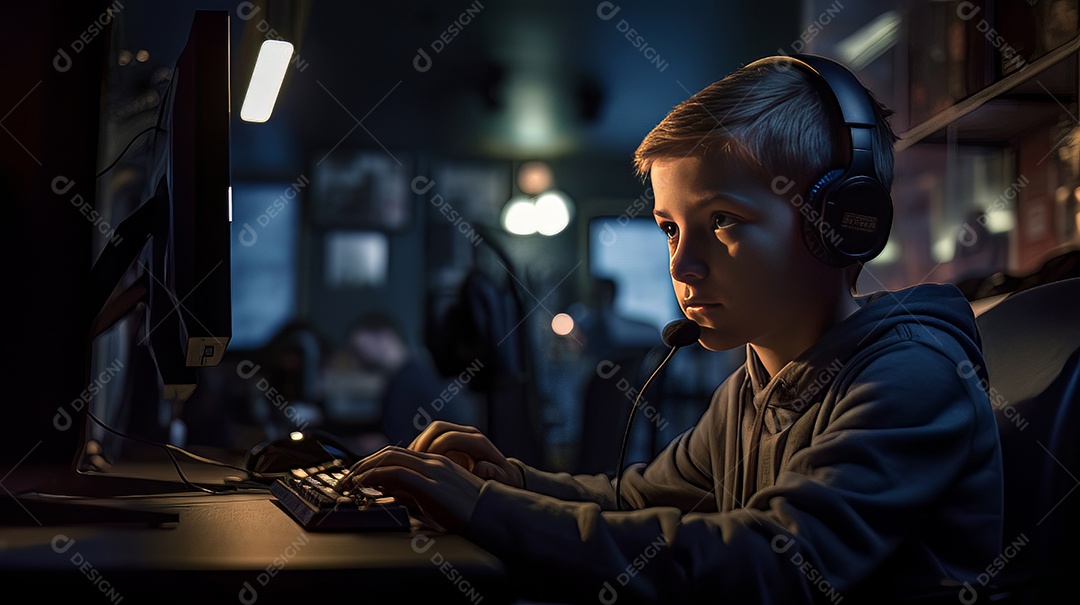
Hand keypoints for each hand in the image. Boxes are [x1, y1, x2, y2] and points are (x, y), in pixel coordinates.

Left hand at [336, 446, 484, 533]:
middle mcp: (431, 461)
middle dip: (363, 463)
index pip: (397, 454)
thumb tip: (389, 492)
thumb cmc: (469, 510)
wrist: (492, 512)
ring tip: (349, 482)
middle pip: (389, 452)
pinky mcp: (429, 482)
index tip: (357, 474)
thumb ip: (415, 491)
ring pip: (389, 459)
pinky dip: (374, 477)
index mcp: (435, 463)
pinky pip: (395, 473)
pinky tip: (363, 485)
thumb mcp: (437, 497)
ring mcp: (431, 469)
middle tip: (346, 477)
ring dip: (364, 469)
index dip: (374, 462)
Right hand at [409, 421, 523, 488]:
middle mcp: (468, 434)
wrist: (504, 476)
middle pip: (437, 428)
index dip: (433, 449)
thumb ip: (493, 474)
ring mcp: (459, 436)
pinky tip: (413, 465)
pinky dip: (420, 450)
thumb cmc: (502, 481)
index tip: (423, 465)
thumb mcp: (503, 480)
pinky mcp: (451, 442)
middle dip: (421, 443)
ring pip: (431, 432)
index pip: (449, 437)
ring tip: (408, 463)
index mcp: (478, 442)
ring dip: (417, 445)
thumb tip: (480, 468)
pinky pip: (430, 439)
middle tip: (410, 462)